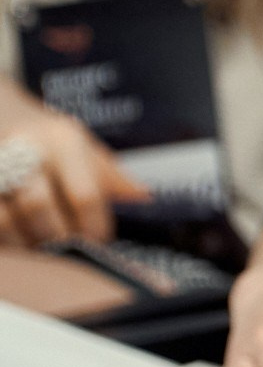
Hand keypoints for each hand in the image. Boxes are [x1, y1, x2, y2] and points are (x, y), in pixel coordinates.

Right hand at [0, 78, 147, 246]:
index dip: (94, 229)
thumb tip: (145, 199)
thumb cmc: (51, 140)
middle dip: (56, 239)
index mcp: (63, 141)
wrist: (1, 114)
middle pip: (39, 207)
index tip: (99, 244)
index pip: (84, 195)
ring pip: (4, 220)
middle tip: (67, 252)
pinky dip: (4, 240)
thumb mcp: (86, 147)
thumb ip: (112, 177)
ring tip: (39, 250)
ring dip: (25, 244)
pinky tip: (18, 242)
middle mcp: (25, 151)